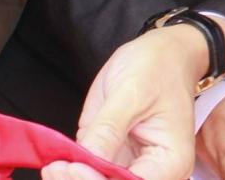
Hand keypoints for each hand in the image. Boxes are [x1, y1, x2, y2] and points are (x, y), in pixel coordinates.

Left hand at [42, 24, 208, 179]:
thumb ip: (109, 129)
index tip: (74, 167)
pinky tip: (55, 164)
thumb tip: (88, 159)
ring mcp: (131, 164)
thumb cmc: (158, 68)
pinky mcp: (111, 156)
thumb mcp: (132, 93)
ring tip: (53, 167)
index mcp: (171, 159)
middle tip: (56, 168)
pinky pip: (91, 172)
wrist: (163, 55)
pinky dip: (71, 173)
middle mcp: (154, 170)